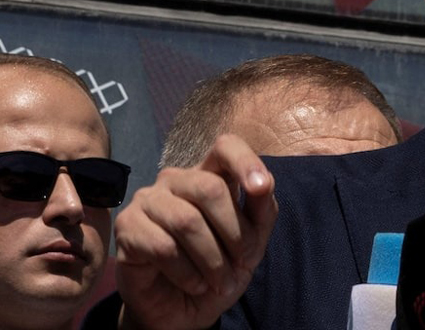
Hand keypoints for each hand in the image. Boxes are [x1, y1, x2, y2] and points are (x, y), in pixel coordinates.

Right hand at [114, 134, 277, 328]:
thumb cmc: (220, 268)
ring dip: (213, 260)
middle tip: (242, 263)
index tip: (262, 188)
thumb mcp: (252, 243)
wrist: (185, 310)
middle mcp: (177, 179)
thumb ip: (262, 211)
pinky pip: (163, 247)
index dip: (245, 161)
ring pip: (187, 221)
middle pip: (210, 188)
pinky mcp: (127, 226)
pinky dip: (188, 273)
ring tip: (220, 282)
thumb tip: (263, 184)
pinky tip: (195, 284)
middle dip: (235, 233)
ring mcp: (148, 199)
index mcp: (210, 174)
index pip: (226, 146)